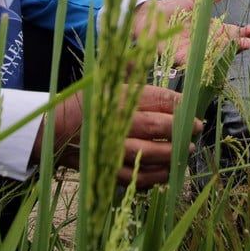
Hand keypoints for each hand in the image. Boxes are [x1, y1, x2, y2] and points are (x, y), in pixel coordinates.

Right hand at [32, 85, 203, 188]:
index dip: (178, 104)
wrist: (53, 130)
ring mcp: (110, 149)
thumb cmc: (86, 104)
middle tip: (196, 129)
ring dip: (171, 155)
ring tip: (186, 152)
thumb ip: (134, 78)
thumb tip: (162, 73)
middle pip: (154, 127)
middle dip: (179, 129)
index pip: (155, 99)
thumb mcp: (107, 84)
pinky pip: (134, 177)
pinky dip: (154, 178)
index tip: (191, 107)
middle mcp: (114, 124)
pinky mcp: (106, 170)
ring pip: (147, 155)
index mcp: (116, 99)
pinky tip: (168, 173)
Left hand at [132, 0, 249, 66]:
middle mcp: (204, 41)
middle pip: (225, 45)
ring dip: (226, 54)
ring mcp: (194, 51)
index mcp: (209, 28)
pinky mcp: (181, 58)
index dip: (240, 32)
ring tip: (236, 49)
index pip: (229, 32)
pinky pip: (195, 62)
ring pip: (214, 55)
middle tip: (248, 42)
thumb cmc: (171, 8)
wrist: (148, 16)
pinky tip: (214, 60)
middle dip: (238, 44)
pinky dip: (205, 62)